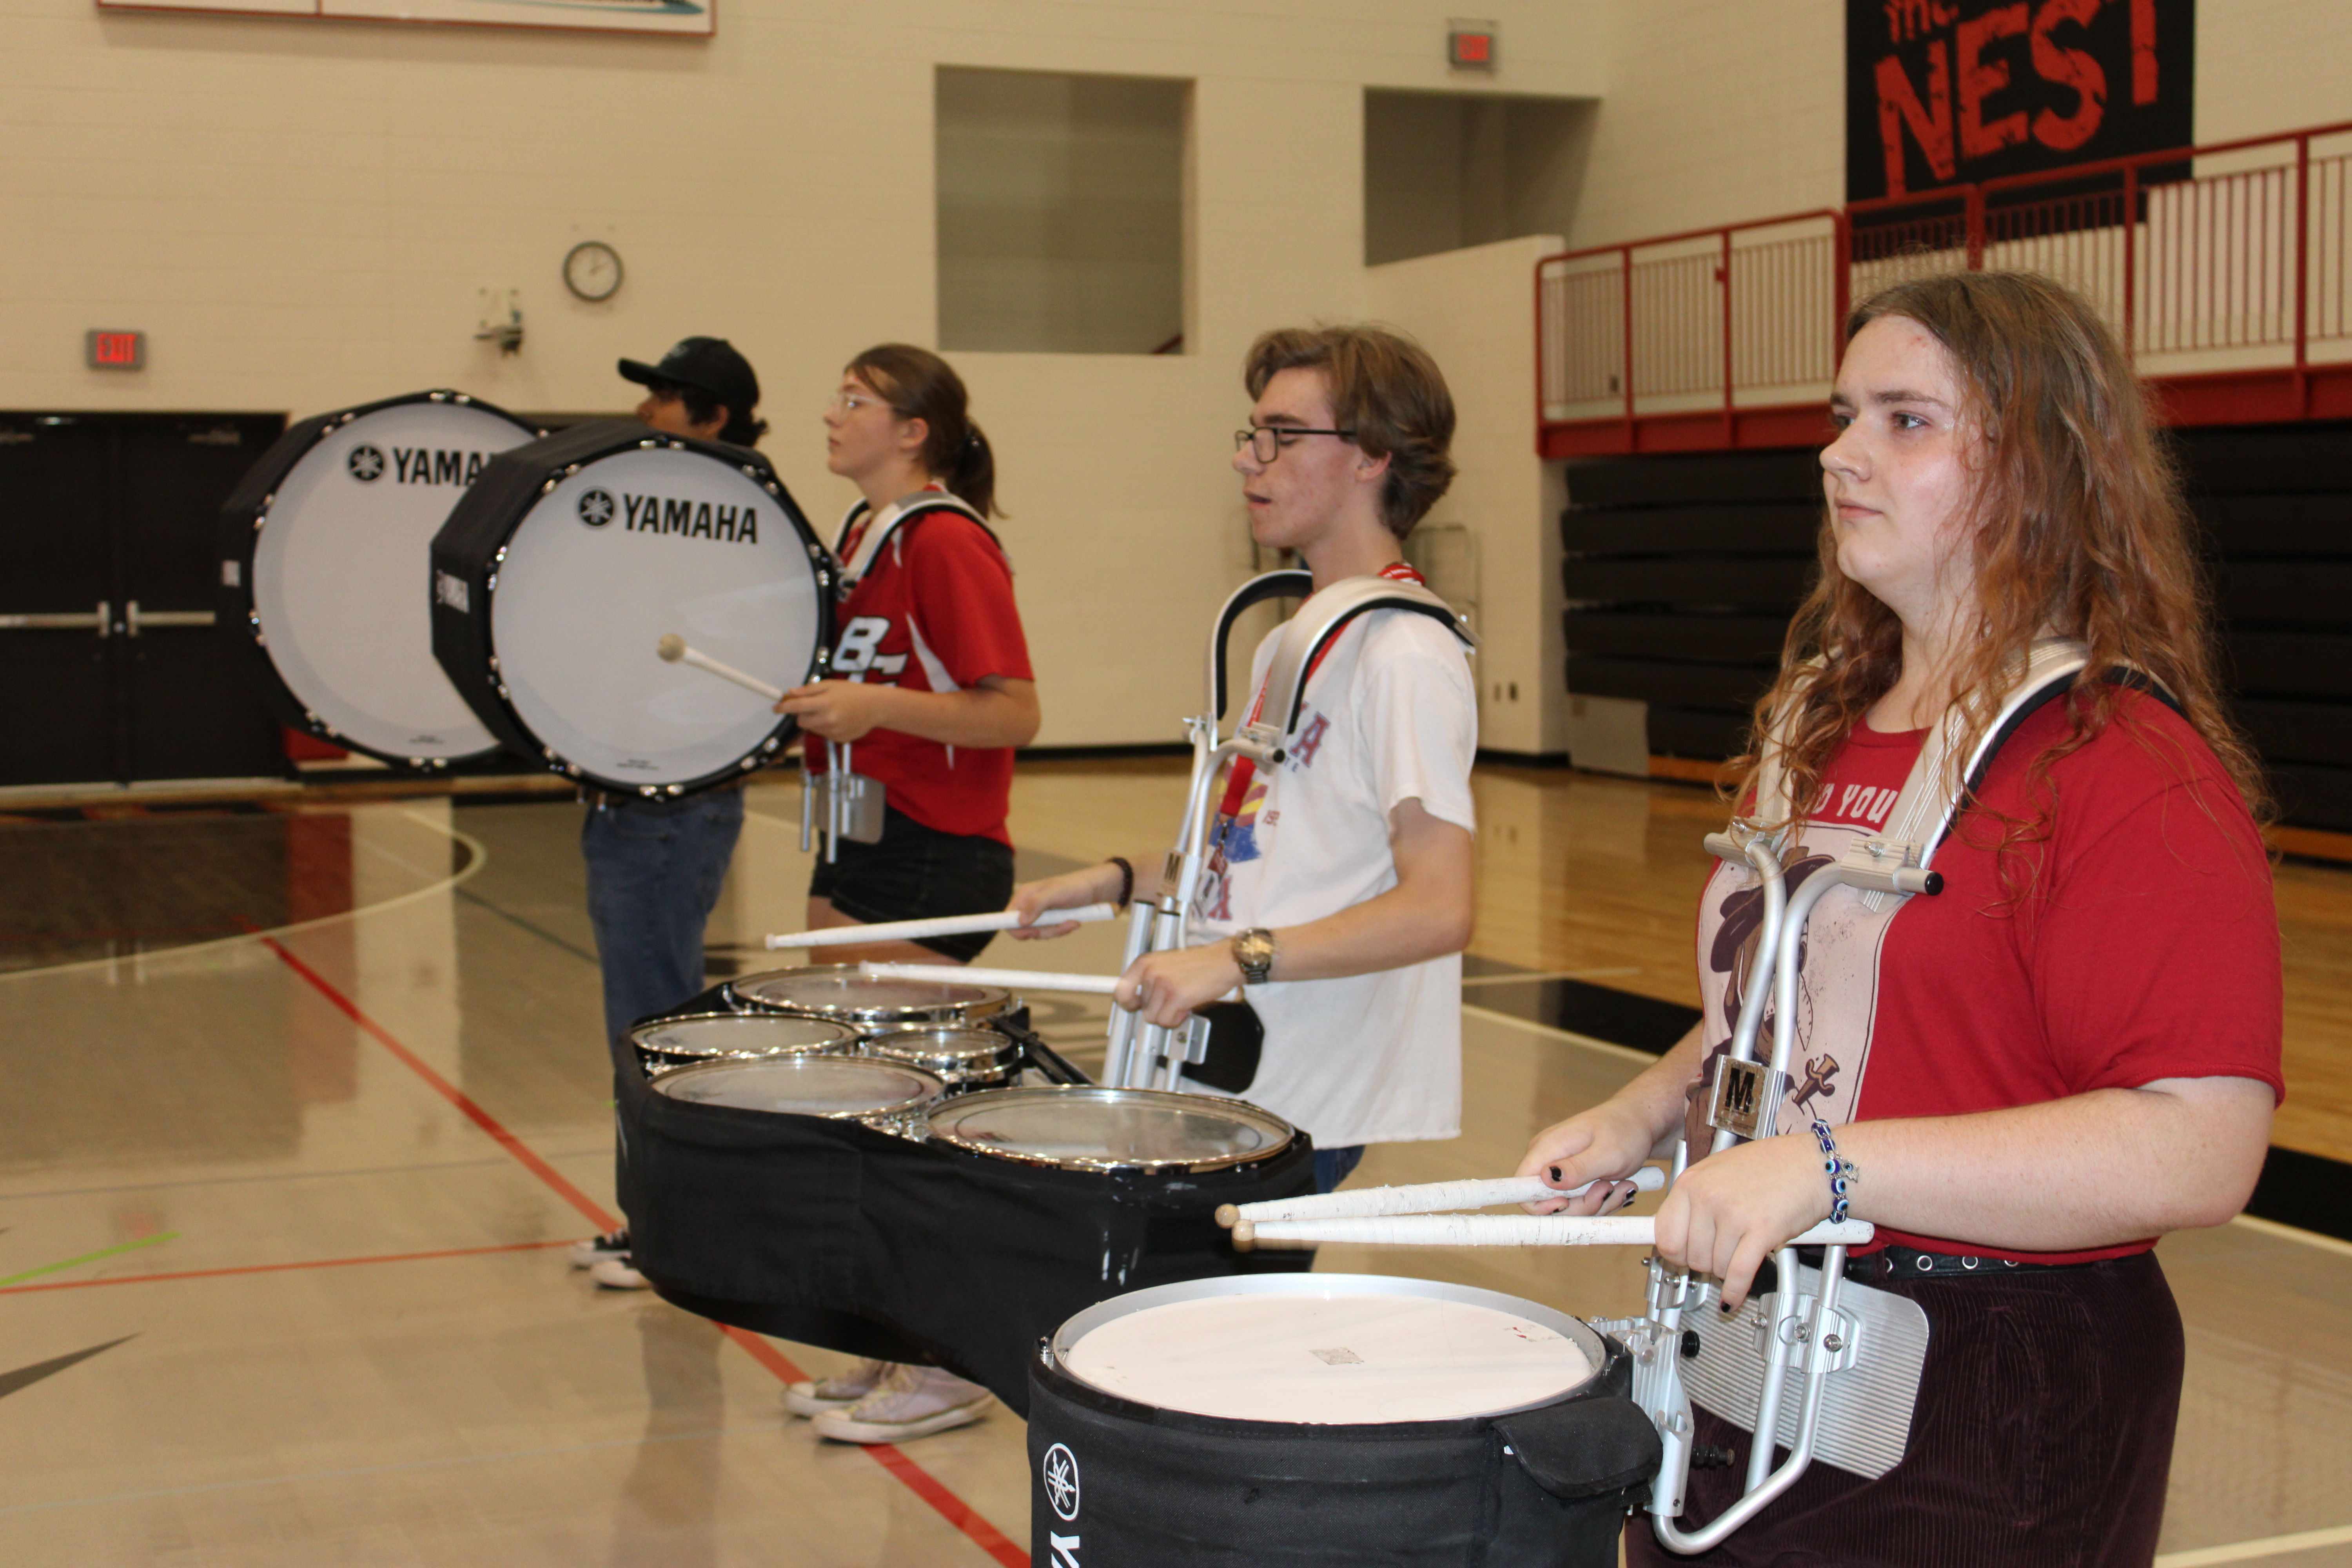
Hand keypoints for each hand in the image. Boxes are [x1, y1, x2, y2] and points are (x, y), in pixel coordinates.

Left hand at [776, 680, 895, 741]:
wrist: (875, 707)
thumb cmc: (852, 692)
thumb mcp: (831, 685)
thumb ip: (809, 690)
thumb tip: (791, 693)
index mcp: (824, 703)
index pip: (796, 707)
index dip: (783, 707)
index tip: (776, 708)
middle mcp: (827, 719)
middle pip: (801, 722)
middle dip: (802, 715)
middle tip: (813, 707)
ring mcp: (833, 732)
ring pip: (812, 729)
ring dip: (815, 722)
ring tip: (830, 712)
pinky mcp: (838, 740)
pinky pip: (824, 735)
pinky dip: (826, 728)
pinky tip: (838, 720)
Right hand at [1005, 865, 1125, 939]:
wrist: (1098, 890)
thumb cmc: (1077, 886)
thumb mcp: (1056, 893)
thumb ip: (1036, 904)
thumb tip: (1019, 921)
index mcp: (1025, 895)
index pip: (1007, 918)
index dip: (1016, 929)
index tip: (1033, 933)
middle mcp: (1029, 905)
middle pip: (1023, 930)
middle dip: (1043, 931)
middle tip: (1061, 924)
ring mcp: (1040, 914)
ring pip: (1038, 934)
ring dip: (1056, 931)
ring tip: (1071, 920)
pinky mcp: (1051, 920)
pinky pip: (1050, 933)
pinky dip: (1062, 930)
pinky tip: (1073, 922)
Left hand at [1115, 941, 1241, 1028]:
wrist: (1223, 961)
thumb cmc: (1200, 963)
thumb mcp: (1166, 964)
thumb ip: (1150, 979)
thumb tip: (1138, 1002)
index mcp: (1145, 962)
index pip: (1121, 990)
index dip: (1128, 1003)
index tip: (1133, 1007)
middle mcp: (1151, 972)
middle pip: (1143, 1008)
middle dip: (1160, 1008)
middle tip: (1175, 997)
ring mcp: (1163, 984)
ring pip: (1154, 1017)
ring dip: (1169, 1014)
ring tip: (1183, 1000)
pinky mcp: (1177, 996)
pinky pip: (1167, 1021)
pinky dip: (1177, 1019)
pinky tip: (1187, 1006)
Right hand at [1516, 1104, 1659, 1217]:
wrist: (1639, 1121)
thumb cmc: (1625, 1131)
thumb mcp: (1608, 1153)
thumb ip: (1577, 1168)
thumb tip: (1546, 1178)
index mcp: (1547, 1149)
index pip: (1521, 1187)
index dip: (1539, 1206)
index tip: (1568, 1204)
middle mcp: (1546, 1160)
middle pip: (1548, 1204)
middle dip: (1582, 1207)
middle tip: (1609, 1190)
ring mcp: (1559, 1169)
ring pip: (1568, 1207)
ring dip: (1597, 1204)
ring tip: (1622, 1185)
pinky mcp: (1571, 1177)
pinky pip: (1579, 1202)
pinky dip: (1600, 1201)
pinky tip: (1619, 1186)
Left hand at [1651, 1133, 1832, 1309]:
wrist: (1813, 1163)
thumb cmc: (1772, 1165)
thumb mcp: (1718, 1172)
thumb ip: (1695, 1201)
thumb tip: (1678, 1232)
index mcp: (1691, 1181)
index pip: (1664, 1234)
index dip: (1675, 1253)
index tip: (1682, 1258)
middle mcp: (1708, 1197)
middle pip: (1689, 1256)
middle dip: (1704, 1263)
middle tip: (1718, 1255)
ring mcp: (1732, 1214)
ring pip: (1714, 1266)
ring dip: (1726, 1269)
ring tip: (1739, 1252)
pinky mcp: (1760, 1231)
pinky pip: (1737, 1273)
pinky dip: (1735, 1290)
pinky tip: (1734, 1295)